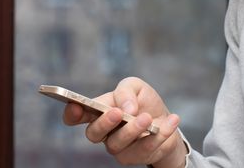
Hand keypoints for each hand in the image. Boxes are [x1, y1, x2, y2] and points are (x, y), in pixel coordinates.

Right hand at [62, 77, 186, 167]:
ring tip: (147, 117)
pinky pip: (145, 149)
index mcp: (97, 111)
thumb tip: (126, 108)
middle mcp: (103, 131)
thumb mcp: (135, 86)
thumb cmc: (143, 101)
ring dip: (133, 129)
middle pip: (93, 133)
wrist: (165, 120)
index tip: (76, 106)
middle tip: (118, 112)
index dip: (72, 113)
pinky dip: (160, 133)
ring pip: (118, 144)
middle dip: (104, 123)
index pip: (75, 115)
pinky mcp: (135, 156)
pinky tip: (172, 120)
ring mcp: (117, 146)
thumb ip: (126, 91)